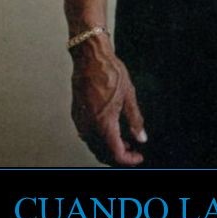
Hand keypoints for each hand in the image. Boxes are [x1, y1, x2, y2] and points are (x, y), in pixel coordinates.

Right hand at [70, 35, 146, 166]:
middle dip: (119, 155)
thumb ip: (135, 119)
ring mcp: (80, 121)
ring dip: (107, 148)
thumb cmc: (108, 71)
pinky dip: (98, 139)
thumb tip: (141, 137)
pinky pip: (86, 135)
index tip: (137, 156)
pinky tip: (107, 129)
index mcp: (103, 123)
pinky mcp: (76, 114)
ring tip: (122, 139)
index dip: (129, 159)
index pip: (116, 153)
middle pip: (102, 153)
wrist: (90, 57)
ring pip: (93, 146)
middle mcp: (89, 126)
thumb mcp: (129, 95)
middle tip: (131, 149)